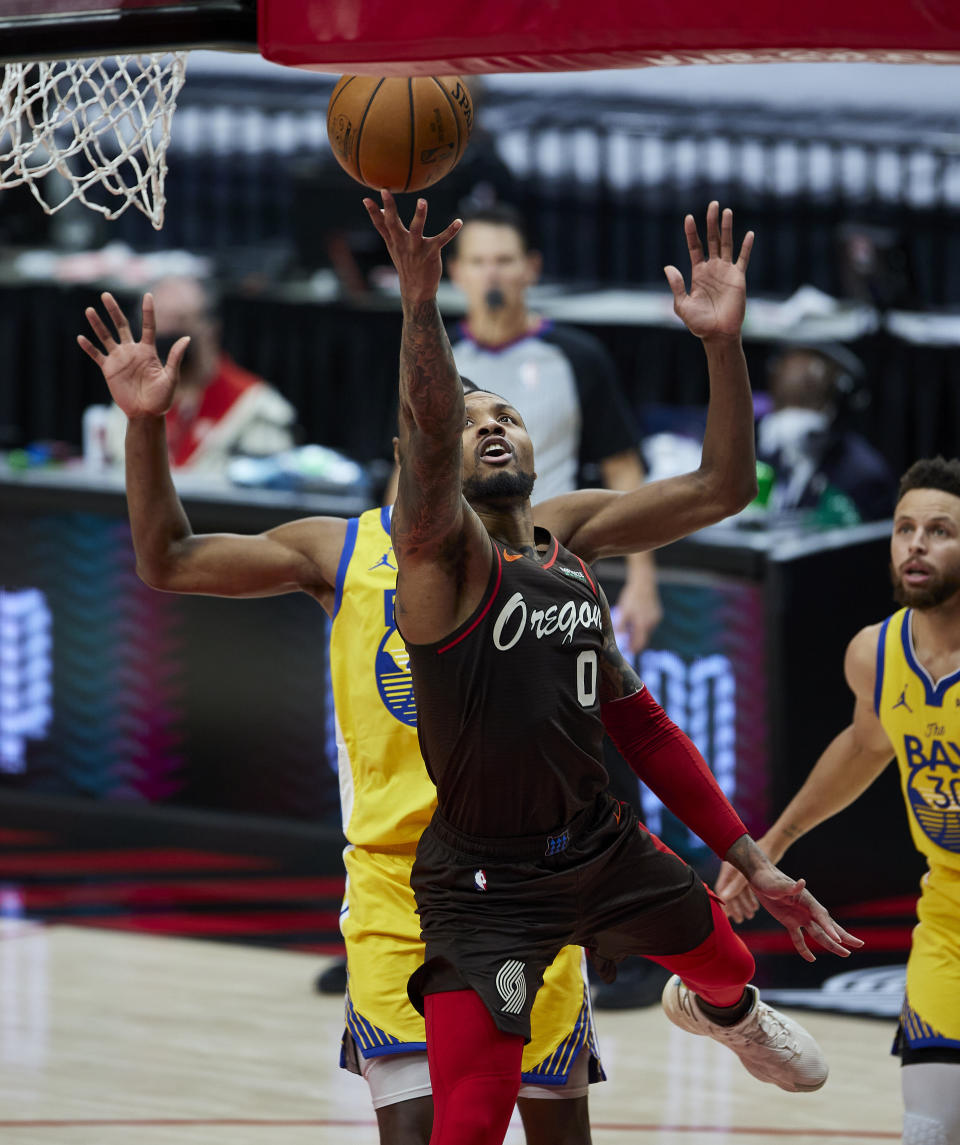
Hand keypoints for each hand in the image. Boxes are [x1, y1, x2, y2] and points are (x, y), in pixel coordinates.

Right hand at [78, 292, 187, 418]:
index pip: (148, 326)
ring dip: (97, 324)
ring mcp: (119, 359)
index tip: (148, 295)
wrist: (146, 414)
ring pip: (106, 337)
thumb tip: (187, 338)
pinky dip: (89, 348)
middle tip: (105, 295)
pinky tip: (80, 338)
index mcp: (148, 351)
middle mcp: (132, 351)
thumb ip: (175, 358)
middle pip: (121, 325)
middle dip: (113, 311)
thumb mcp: (171, 378)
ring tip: (90, 310)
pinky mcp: (109, 370)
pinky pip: (97, 356)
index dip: (148, 311)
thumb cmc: (162, 398)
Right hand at [363, 190, 461, 304]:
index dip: (373, 212)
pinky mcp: (431, 253)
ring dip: (419, 215)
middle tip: (385, 191)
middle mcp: (403, 243)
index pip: (380, 225)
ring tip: (422, 201)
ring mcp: (417, 248)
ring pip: (416, 230)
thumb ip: (387, 229)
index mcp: (393, 241)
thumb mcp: (394, 246)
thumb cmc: (406, 263)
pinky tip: (459, 222)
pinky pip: (442, 240)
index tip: (366, 198)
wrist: (416, 289)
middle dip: (390, 207)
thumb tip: (382, 210)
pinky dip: (451, 231)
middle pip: (393, 223)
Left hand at [614, 580, 662, 654]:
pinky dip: (644, 624)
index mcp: (642, 625)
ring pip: (647, 630)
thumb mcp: (623, 611)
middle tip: (628, 643)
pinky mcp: (658, 613)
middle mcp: (651, 624)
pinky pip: (650, 623)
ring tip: (631, 628)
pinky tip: (638, 618)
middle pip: (644, 638)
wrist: (644, 583)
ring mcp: (656, 618)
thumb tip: (618, 638)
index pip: (639, 643)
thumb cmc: (631, 597)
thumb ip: (621, 626)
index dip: (633, 648)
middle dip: (636, 641)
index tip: (628, 651)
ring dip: (640, 632)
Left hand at [664, 201, 752, 341]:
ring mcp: (726, 272)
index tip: (688, 218)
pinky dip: (746, 247)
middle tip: (712, 204)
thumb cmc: (698, 323)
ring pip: (727, 244)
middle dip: (711, 223)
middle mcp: (712, 269)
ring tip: (726, 211)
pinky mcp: (738, 278)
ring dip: (727, 228)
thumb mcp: (682, 305)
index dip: (691, 233)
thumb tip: (668, 267)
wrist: (717, 334)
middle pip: (712, 240)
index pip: (695, 247)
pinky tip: (748, 234)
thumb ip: (677, 286)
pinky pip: (743, 259)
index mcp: (698, 273)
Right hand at [714, 859, 759, 923]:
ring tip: (751, 915)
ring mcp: (741, 872)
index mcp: (728, 870)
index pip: (722, 889)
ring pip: (739, 891)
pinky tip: (756, 906)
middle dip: (736, 906)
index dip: (725, 903)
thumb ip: (736, 886)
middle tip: (742, 919)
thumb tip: (724, 898)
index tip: (730, 916)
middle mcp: (732, 871)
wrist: (772, 845)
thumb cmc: (759, 858)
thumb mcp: (747, 872)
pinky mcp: (749, 872)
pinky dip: (750, 897)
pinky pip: (746, 888)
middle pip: (730, 892)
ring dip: (744, 903)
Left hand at [746, 863, 862, 962]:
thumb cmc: (769, 879)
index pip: (822, 917)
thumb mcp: (777, 884)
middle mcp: (806, 910)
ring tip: (846, 954)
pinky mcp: (789, 921)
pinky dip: (804, 949)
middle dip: (842, 936)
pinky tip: (811, 959)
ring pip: (818, 934)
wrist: (760, 878)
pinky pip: (798, 938)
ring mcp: (799, 917)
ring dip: (830, 944)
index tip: (839, 940)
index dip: (830, 928)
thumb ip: (790, 887)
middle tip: (859, 945)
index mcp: (807, 900)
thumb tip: (802, 882)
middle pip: (828, 926)